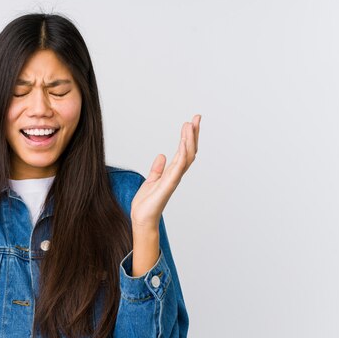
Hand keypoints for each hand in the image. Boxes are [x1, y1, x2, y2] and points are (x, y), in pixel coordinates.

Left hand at [131, 115, 200, 229]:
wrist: (142, 220)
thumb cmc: (146, 204)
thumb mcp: (150, 181)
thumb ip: (157, 169)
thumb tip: (162, 156)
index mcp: (171, 173)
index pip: (183, 151)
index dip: (188, 137)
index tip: (191, 122)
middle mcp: (175, 175)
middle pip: (189, 151)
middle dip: (193, 134)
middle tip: (197, 118)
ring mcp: (173, 180)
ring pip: (186, 157)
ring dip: (189, 140)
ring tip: (189, 125)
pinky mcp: (167, 185)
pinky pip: (178, 168)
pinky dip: (182, 155)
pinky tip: (184, 143)